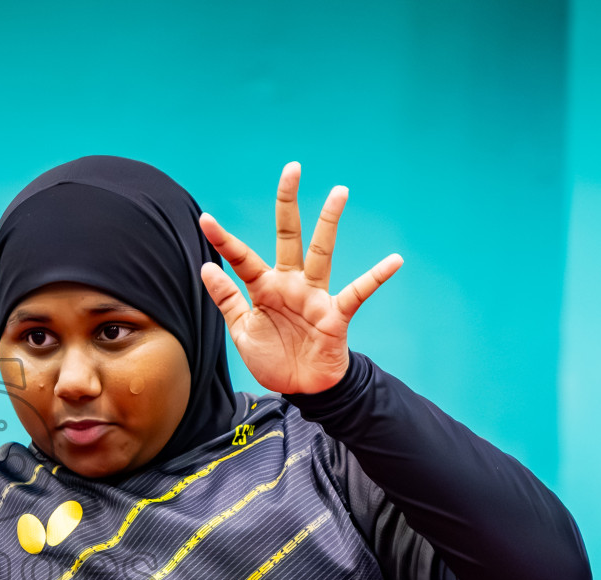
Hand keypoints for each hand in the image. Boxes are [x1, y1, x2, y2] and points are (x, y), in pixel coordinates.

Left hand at [198, 162, 402, 394]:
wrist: (301, 390)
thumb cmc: (273, 358)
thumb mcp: (242, 331)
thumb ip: (227, 299)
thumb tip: (206, 266)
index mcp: (264, 288)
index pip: (242, 258)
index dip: (223, 240)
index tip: (206, 219)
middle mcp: (291, 284)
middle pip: (288, 236)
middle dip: (288, 204)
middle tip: (292, 169)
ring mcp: (315, 296)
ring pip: (322, 252)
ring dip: (329, 223)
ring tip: (339, 192)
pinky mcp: (336, 315)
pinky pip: (358, 291)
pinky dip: (376, 277)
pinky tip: (394, 260)